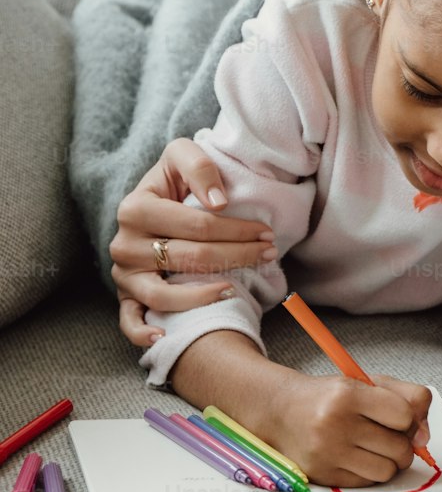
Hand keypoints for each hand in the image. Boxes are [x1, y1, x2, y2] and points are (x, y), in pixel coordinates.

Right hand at [110, 138, 276, 346]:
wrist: (152, 200)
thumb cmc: (173, 181)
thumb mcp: (182, 155)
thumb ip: (199, 167)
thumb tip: (219, 203)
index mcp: (135, 208)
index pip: (197, 226)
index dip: (237, 230)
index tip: (267, 233)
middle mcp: (124, 244)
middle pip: (190, 258)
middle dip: (236, 256)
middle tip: (269, 253)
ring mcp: (123, 274)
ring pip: (164, 295)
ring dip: (205, 296)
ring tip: (234, 288)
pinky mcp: (125, 296)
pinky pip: (130, 321)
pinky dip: (143, 332)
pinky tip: (166, 336)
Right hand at [269, 370, 432, 489]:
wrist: (282, 412)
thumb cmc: (332, 398)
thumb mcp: (369, 384)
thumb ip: (408, 398)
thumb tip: (425, 437)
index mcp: (348, 394)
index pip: (405, 415)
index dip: (407, 418)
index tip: (395, 417)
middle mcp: (334, 423)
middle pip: (400, 448)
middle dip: (401, 444)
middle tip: (386, 434)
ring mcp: (327, 453)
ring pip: (387, 471)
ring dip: (388, 462)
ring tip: (374, 448)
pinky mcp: (323, 476)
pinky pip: (368, 484)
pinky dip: (369, 473)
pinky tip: (356, 458)